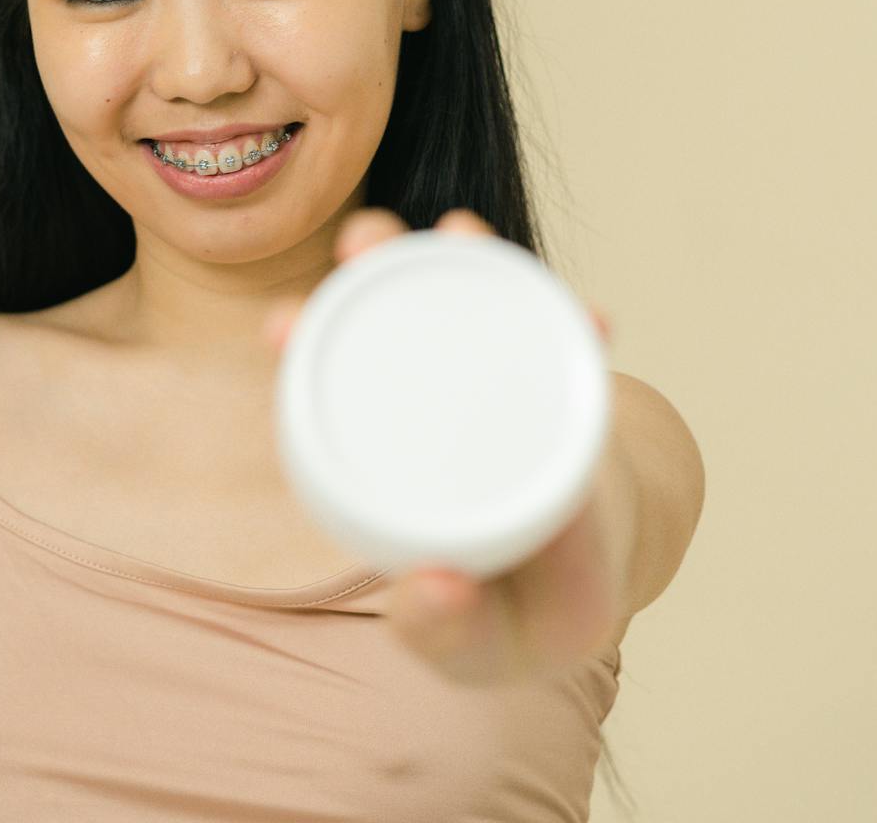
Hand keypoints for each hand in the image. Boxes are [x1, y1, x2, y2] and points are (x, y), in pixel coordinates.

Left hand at [262, 206, 625, 686]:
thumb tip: (430, 590)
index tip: (278, 325)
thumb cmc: (518, 611)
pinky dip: (579, 327)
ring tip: (461, 233)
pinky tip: (596, 320)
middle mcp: (435, 397)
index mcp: (387, 455)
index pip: (329, 384)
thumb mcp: (481, 642)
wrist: (598, 581)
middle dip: (370, 263)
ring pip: (475, 301)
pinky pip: (569, 342)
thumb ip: (447, 632)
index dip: (299, 346)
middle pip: (393, 313)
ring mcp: (499, 377)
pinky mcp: (562, 378)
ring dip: (466, 260)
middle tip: (363, 240)